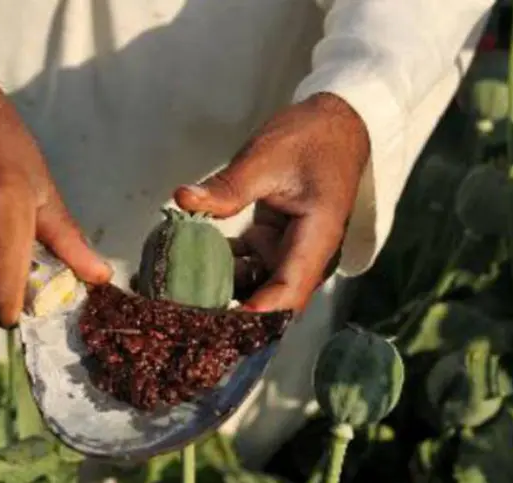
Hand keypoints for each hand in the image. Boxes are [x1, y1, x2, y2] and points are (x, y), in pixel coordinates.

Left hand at [174, 93, 368, 312]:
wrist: (333, 126)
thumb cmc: (308, 140)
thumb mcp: (264, 158)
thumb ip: (226, 187)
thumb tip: (182, 200)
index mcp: (316, 238)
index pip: (288, 289)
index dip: (257, 313)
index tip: (221, 325)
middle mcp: (307, 255)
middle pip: (273, 298)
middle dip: (234, 312)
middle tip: (188, 318)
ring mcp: (290, 252)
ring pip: (256, 286)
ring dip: (223, 291)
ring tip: (178, 297)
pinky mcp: (275, 245)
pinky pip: (248, 268)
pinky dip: (222, 269)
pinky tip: (189, 269)